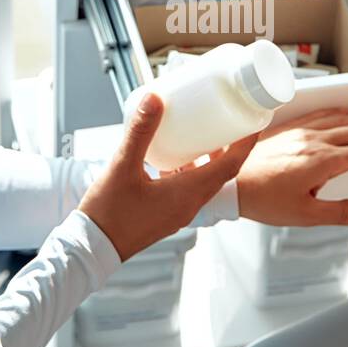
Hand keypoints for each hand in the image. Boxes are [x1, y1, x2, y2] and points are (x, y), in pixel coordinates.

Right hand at [78, 92, 258, 260]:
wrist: (93, 248)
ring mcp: (179, 212)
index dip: (245, 143)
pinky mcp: (167, 214)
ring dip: (210, 158)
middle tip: (230, 121)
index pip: (231, 166)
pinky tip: (174, 157)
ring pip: (205, 180)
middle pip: (222, 172)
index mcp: (188, 194)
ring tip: (204, 133)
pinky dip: (190, 170)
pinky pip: (189, 188)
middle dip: (230, 146)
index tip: (254, 121)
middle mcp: (190, 204)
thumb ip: (140, 131)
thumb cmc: (109, 212)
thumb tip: (155, 99)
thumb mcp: (123, 166)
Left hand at [236, 108, 347, 226]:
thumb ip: (337, 213)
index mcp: (322, 162)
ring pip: (342, 120)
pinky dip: (341, 113)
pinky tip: (347, 113)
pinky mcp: (290, 129)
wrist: (229, 182)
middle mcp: (315, 142)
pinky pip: (322, 115)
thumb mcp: (304, 215)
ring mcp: (302, 132)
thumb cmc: (263, 200)